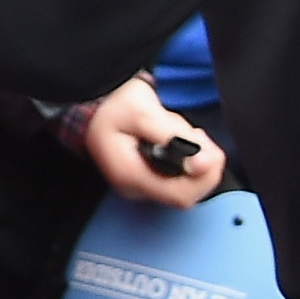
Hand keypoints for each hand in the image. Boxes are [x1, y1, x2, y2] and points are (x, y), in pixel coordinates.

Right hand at [79, 78, 228, 205]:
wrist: (94, 102)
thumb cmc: (112, 105)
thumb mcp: (142, 111)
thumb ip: (174, 137)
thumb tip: (203, 161)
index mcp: (130, 175)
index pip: (181, 196)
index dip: (202, 176)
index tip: (206, 149)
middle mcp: (135, 187)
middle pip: (188, 192)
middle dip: (201, 163)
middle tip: (195, 135)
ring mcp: (142, 184)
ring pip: (187, 184)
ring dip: (195, 157)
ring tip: (178, 130)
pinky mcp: (149, 177)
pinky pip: (180, 177)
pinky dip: (188, 157)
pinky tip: (176, 138)